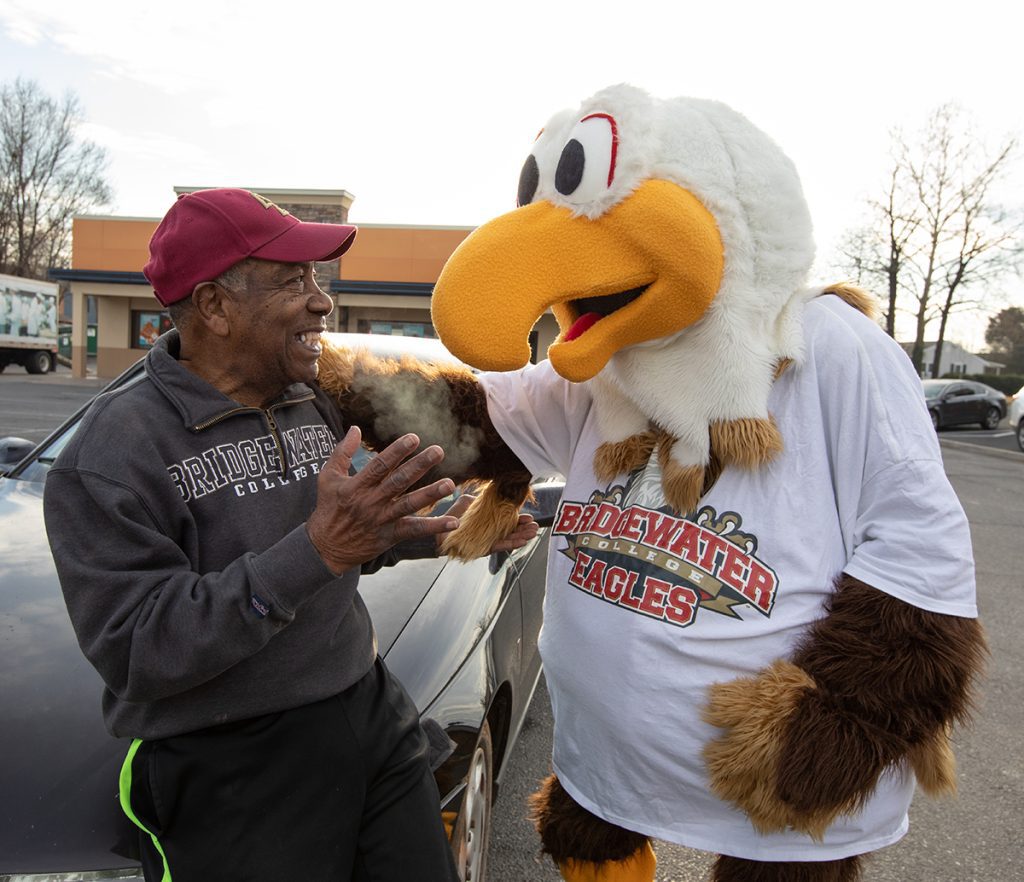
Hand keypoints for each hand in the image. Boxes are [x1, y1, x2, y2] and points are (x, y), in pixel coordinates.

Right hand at [307, 426, 458, 573]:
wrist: (325, 547)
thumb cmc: (328, 508)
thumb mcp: (328, 478)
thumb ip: (341, 452)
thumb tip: (355, 428)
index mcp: (356, 486)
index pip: (380, 466)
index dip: (397, 451)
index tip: (414, 438)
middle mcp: (370, 502)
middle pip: (398, 481)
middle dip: (419, 466)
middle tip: (438, 451)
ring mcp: (381, 520)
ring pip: (408, 505)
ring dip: (430, 494)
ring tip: (449, 484)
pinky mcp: (389, 536)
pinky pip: (414, 530)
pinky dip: (433, 527)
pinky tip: (453, 522)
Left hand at [439, 493, 539, 553]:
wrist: (436, 532)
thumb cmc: (449, 518)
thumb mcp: (466, 502)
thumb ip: (480, 500)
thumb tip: (494, 496)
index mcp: (486, 520)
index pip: (505, 519)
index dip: (518, 518)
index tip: (529, 516)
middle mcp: (488, 531)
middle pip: (510, 530)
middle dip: (523, 528)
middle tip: (535, 526)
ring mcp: (486, 541)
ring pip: (507, 539)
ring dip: (521, 536)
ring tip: (532, 533)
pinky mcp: (481, 549)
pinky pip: (498, 546)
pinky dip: (510, 544)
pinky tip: (521, 542)